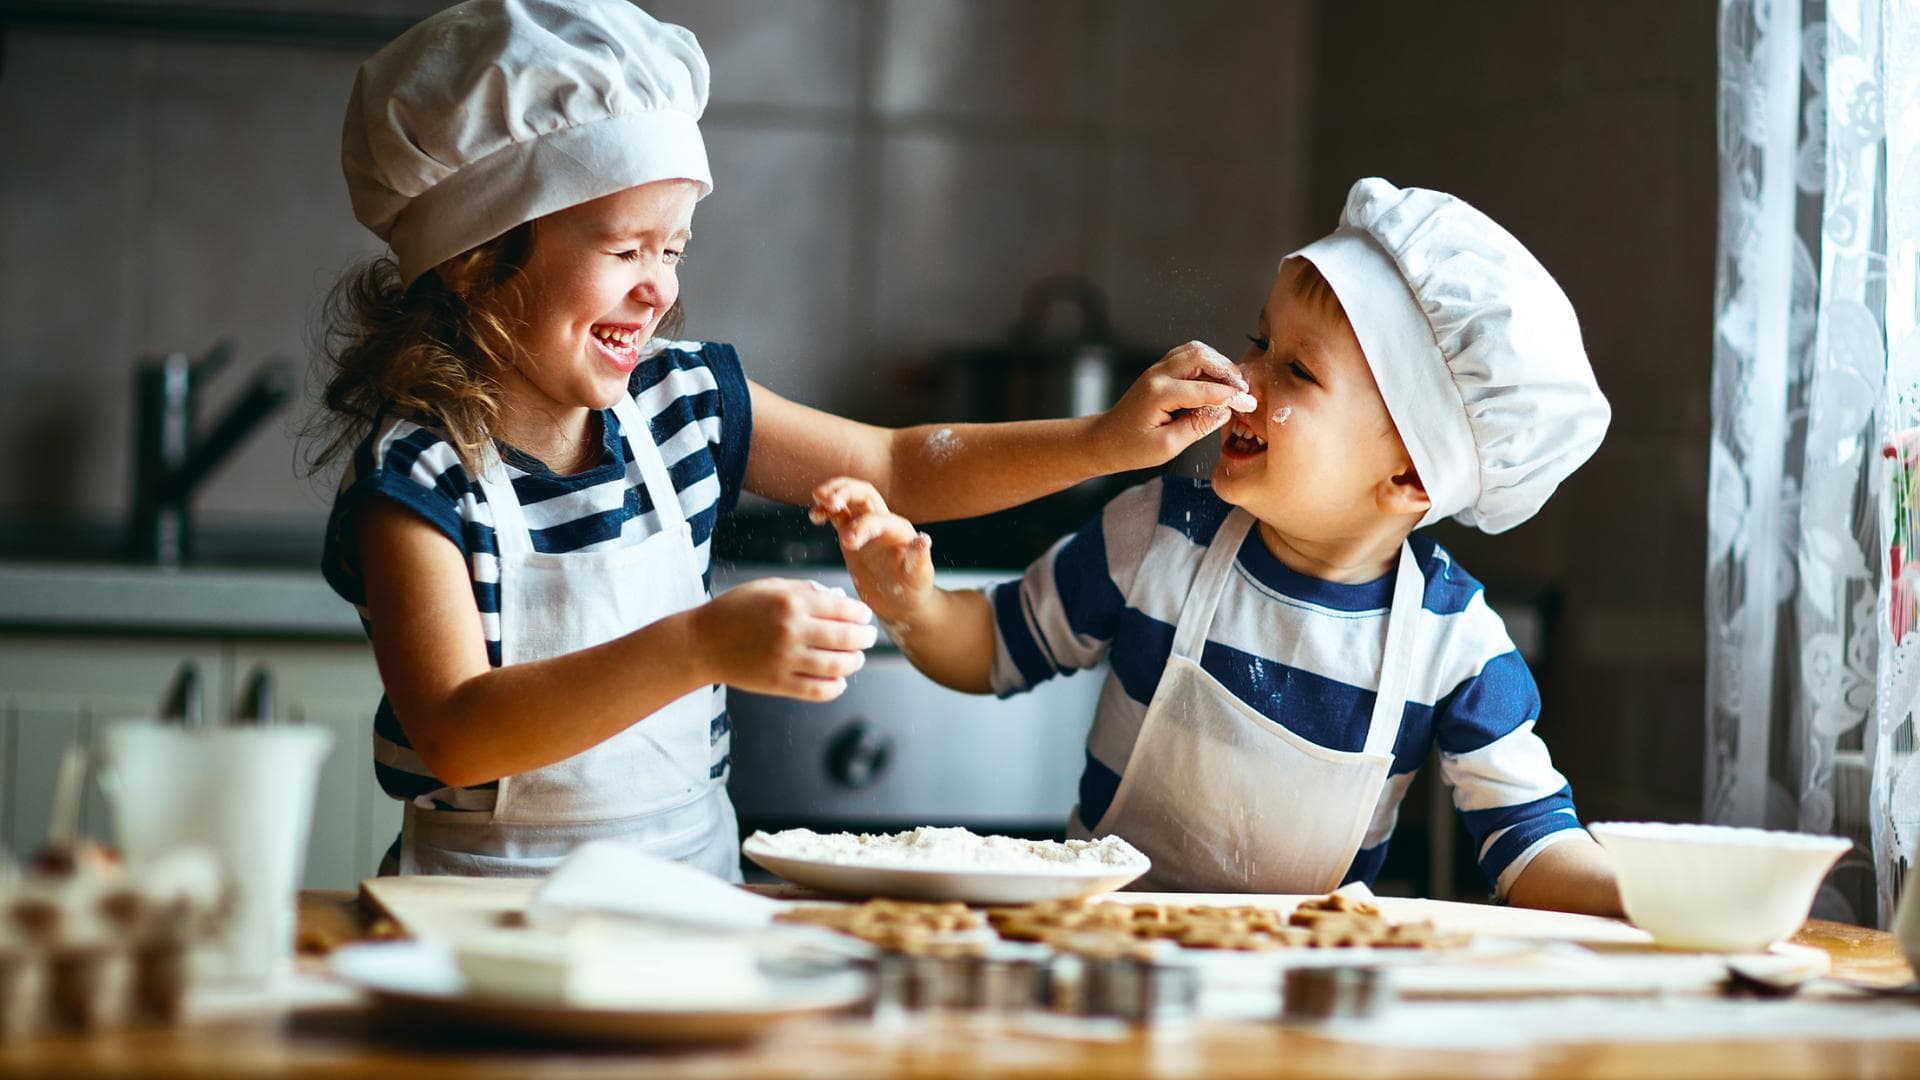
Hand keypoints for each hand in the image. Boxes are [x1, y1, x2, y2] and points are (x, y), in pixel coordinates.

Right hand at [694, 578, 877, 700]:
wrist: (701, 642)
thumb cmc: (736, 610)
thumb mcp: (768, 587)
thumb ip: (804, 591)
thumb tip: (839, 598)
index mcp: (791, 602)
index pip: (843, 609)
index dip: (860, 614)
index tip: (864, 617)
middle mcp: (791, 630)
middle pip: (846, 638)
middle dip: (865, 638)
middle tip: (869, 638)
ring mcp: (785, 659)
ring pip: (837, 665)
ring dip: (854, 662)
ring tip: (856, 659)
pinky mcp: (778, 683)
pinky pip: (818, 690)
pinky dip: (835, 687)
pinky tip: (839, 680)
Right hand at [809, 477, 936, 625]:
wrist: (902, 601)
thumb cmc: (913, 590)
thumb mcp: (918, 577)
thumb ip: (919, 558)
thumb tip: (923, 540)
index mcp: (898, 530)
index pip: (877, 518)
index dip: (862, 525)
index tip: (847, 542)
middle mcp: (883, 521)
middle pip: (863, 493)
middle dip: (845, 492)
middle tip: (827, 501)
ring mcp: (866, 525)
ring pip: (849, 497)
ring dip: (833, 493)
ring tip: (817, 499)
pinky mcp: (852, 533)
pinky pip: (837, 514)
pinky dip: (826, 509)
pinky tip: (815, 515)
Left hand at [1091, 341, 1256, 470]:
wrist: (1105, 440)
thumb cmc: (1131, 448)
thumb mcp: (1167, 446)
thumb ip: (1197, 426)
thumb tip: (1224, 411)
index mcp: (1158, 394)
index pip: (1204, 389)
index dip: (1231, 396)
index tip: (1250, 403)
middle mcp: (1157, 375)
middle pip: (1201, 356)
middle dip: (1227, 371)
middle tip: (1243, 390)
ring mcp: (1157, 369)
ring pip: (1195, 351)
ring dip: (1218, 363)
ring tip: (1233, 384)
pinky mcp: (1160, 370)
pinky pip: (1188, 356)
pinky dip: (1207, 363)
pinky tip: (1217, 380)